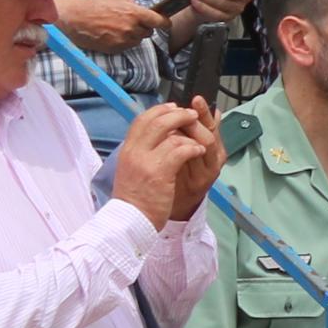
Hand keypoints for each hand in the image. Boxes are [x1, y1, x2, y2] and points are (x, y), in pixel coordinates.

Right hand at [51, 0, 161, 54]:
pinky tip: (110, 34)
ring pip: (136, 40)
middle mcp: (130, 28)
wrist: (66, 17)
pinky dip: (121, 42)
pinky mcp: (112, 49)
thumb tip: (135, 4)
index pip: (159, 21)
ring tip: (116, 27)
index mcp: (133, 12)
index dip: (164, 22)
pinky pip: (124, 47)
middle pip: (147, 32)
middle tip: (130, 21)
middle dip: (142, 27)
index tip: (166, 23)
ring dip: (132, 35)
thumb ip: (128, 1)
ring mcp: (121, 40)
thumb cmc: (85, 3)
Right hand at [111, 104, 221, 226]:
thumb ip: (142, 151)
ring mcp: (146, 162)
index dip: (159, 110)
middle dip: (178, 114)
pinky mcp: (160, 173)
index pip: (141, 120)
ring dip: (190, 133)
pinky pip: (180, 151)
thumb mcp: (131, 169)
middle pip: (156, 121)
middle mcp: (134, 152)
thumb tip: (160, 136)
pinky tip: (198, 152)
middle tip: (193, 114)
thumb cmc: (135, 198)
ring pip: (171, 134)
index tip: (173, 107)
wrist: (129, 220)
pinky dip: (192, 148)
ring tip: (200, 139)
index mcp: (127, 150)